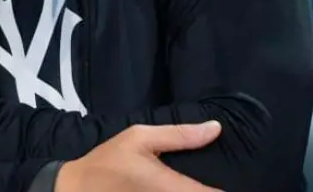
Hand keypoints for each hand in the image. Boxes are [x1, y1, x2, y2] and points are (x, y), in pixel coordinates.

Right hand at [56, 122, 223, 191]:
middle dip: (210, 191)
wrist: (73, 189)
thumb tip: (216, 128)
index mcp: (170, 187)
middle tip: (222, 183)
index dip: (225, 191)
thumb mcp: (140, 138)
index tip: (239, 182)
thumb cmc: (108, 161)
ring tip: (204, 185)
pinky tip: (187, 188)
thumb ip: (179, 135)